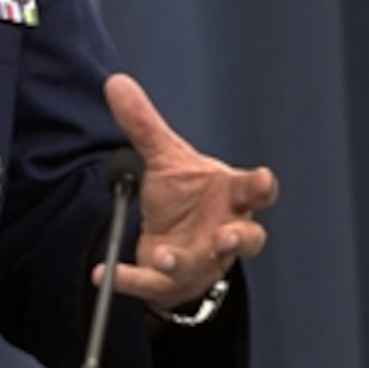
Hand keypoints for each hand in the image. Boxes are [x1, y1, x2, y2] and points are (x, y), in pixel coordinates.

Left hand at [99, 73, 278, 311]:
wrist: (175, 238)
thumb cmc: (186, 196)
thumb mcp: (165, 158)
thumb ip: (144, 125)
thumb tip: (115, 82)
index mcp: (230, 197)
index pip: (252, 191)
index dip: (259, 186)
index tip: (262, 178)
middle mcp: (224, 231)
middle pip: (246, 238)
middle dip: (238, 238)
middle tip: (226, 235)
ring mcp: (203, 260)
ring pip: (203, 266)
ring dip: (184, 262)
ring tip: (165, 256)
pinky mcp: (174, 281)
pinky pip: (153, 284)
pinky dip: (129, 280)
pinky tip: (105, 272)